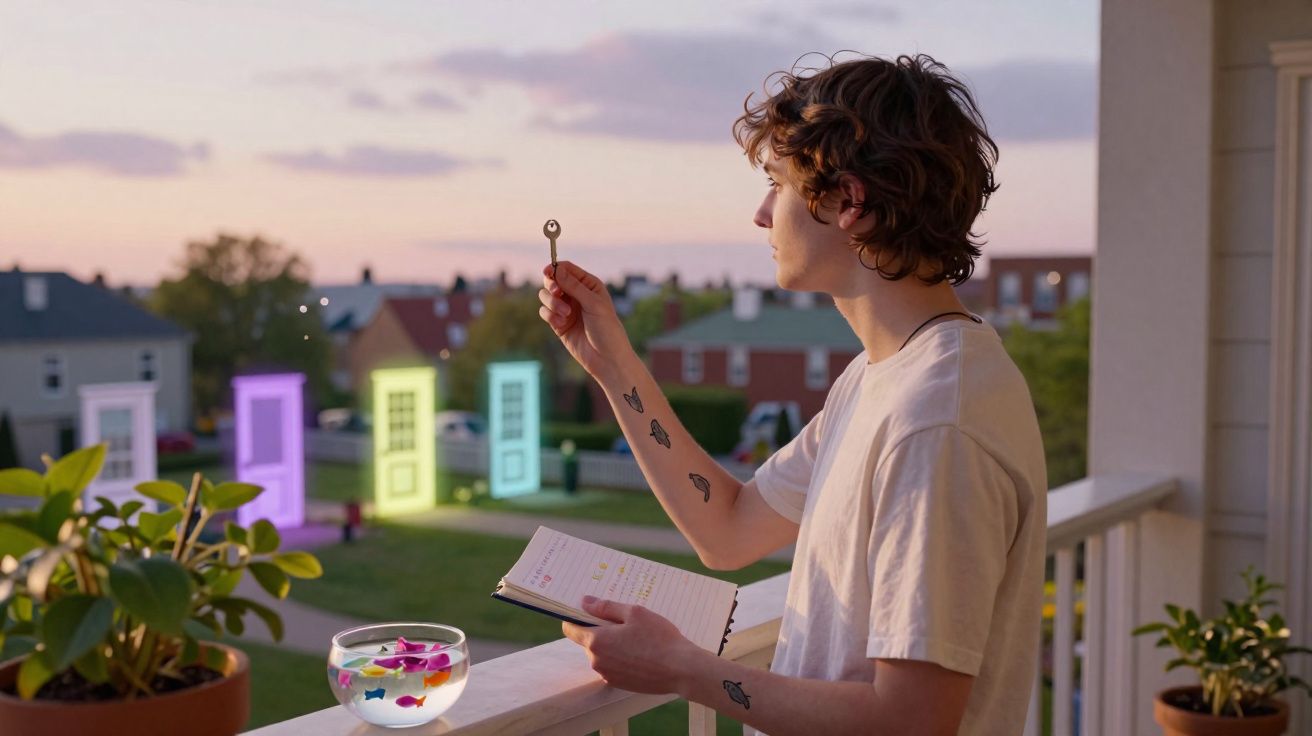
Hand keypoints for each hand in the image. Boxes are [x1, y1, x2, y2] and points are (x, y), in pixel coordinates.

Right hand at [538, 261, 636, 385]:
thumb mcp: (593, 304)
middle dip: (552, 286)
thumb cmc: (607, 329)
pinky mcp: (558, 323)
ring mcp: (566, 309)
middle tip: (558, 293)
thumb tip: (557, 269)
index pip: (567, 269)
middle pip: (553, 281)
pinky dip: (550, 316)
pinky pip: (545, 312)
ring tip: (565, 314)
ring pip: (546, 296)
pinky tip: (560, 324)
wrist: (606, 358)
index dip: (556, 268)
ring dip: (552, 303)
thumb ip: (574, 286)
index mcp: (589, 285)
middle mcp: (576, 295)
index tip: (547, 271)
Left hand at [561, 596, 702, 695]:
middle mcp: (597, 661)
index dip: (576, 617)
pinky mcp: (620, 684)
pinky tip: (641, 652)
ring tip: (637, 637)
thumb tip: (584, 602)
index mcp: (596, 641)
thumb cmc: (658, 638)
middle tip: (625, 621)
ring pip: (602, 654)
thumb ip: (606, 607)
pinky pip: (613, 666)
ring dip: (613, 645)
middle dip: (601, 630)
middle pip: (588, 641)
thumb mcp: (634, 613)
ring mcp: (608, 675)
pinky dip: (621, 658)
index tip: (587, 610)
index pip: (570, 629)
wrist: (681, 669)